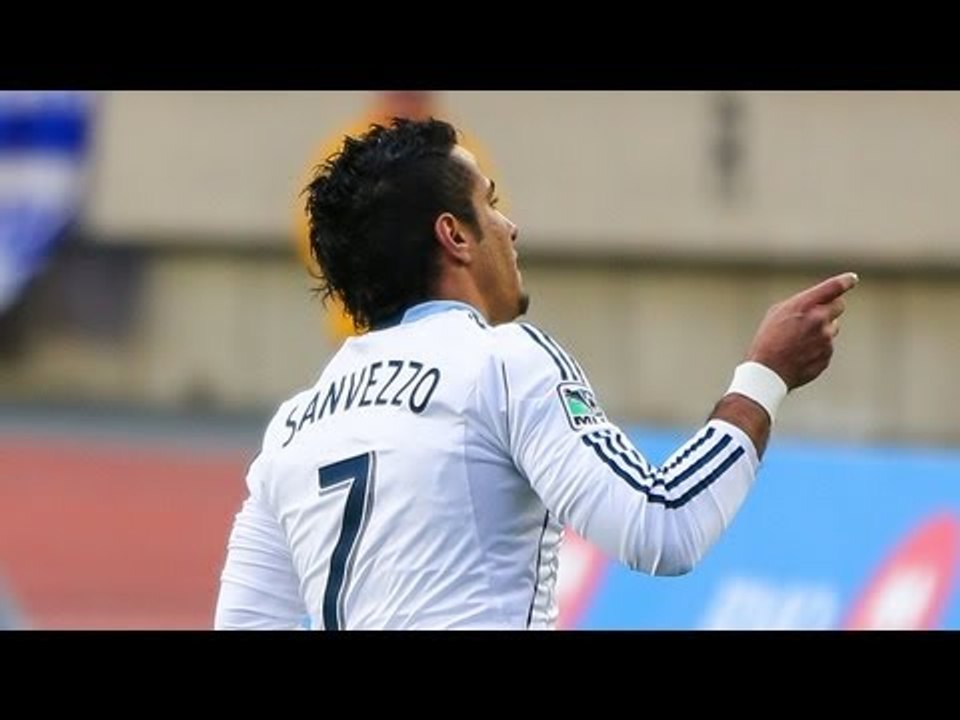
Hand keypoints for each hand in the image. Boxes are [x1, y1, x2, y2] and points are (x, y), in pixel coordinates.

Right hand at [746, 272, 858, 390]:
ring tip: (798, 340)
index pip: (834, 287)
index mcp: (805, 305)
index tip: (852, 279)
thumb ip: (802, 304)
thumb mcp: (778, 313)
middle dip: (830, 307)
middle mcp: (819, 319)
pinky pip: (827, 346)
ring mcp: (826, 339)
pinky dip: (816, 348)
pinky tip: (799, 354)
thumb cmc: (768, 339)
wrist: (768, 371)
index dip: (845, 281)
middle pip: (839, 306)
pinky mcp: (827, 356)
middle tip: (816, 314)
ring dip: (821, 330)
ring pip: (832, 328)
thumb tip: (818, 303)